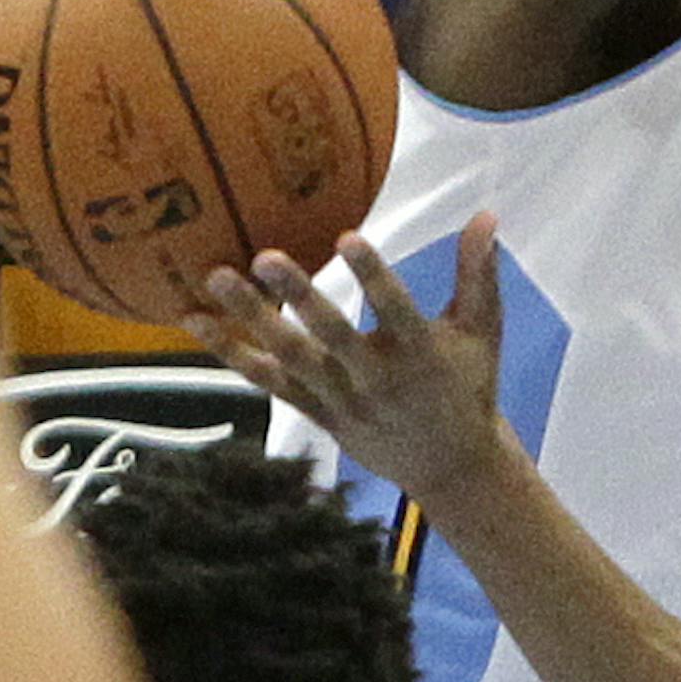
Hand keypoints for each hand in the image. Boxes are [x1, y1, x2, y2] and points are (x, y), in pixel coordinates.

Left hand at [184, 213, 508, 510]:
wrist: (451, 467)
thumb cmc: (469, 386)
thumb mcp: (484, 332)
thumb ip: (479, 273)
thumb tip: (485, 215)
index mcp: (420, 353)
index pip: (395, 310)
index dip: (371, 276)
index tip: (346, 238)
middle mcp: (376, 378)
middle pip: (331, 336)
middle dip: (299, 296)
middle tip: (265, 257)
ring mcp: (341, 400)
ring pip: (291, 358)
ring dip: (252, 318)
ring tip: (218, 277)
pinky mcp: (317, 414)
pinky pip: (268, 382)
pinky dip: (231, 353)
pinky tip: (195, 322)